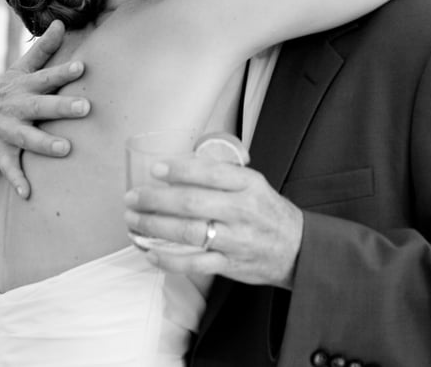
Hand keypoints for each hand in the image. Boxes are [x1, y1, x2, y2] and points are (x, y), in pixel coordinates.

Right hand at [0, 20, 89, 198]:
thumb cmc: (6, 97)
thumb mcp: (19, 72)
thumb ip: (42, 51)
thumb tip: (60, 21)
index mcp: (22, 88)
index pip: (44, 78)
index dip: (61, 72)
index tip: (82, 66)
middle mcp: (14, 109)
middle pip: (39, 107)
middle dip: (61, 107)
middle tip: (85, 107)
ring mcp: (4, 132)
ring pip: (25, 139)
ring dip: (44, 144)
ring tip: (65, 149)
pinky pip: (8, 169)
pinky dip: (18, 181)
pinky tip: (29, 193)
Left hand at [123, 158, 303, 287]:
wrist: (297, 248)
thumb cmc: (268, 213)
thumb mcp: (254, 184)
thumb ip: (223, 175)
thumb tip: (182, 165)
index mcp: (248, 185)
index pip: (210, 173)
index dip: (179, 170)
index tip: (155, 169)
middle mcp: (242, 211)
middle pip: (191, 203)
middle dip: (155, 200)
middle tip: (132, 197)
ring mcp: (236, 239)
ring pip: (189, 233)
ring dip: (155, 227)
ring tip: (133, 221)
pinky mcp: (231, 264)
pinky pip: (195, 264)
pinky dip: (169, 260)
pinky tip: (150, 252)